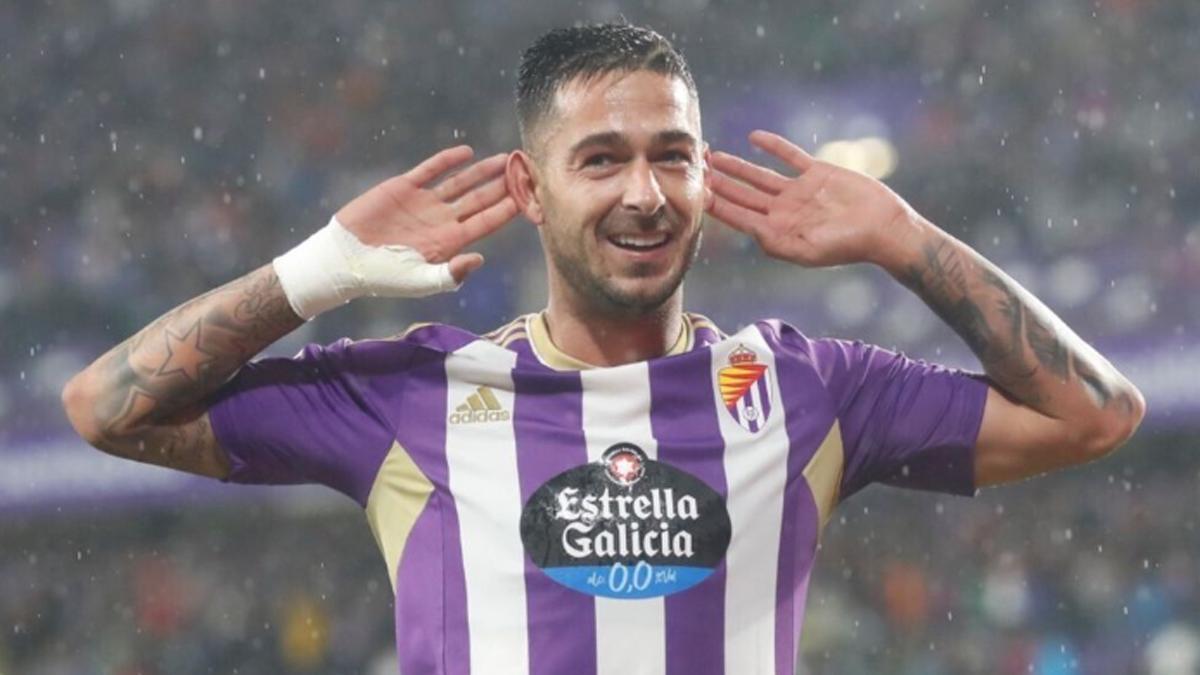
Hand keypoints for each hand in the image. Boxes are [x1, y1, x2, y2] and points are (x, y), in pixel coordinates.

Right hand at [274, 146, 519, 318]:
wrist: (345, 260)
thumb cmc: (383, 277)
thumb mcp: (419, 281)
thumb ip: (450, 274)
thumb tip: (480, 260)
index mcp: (449, 242)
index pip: (485, 223)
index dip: (506, 210)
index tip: (527, 198)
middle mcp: (441, 221)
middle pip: (479, 200)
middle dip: (502, 187)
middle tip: (525, 172)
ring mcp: (424, 203)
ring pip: (460, 183)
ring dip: (482, 172)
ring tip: (504, 159)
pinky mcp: (403, 188)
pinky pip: (430, 170)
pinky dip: (447, 161)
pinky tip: (466, 152)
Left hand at [708, 130, 919, 268]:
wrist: (884, 228)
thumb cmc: (848, 246)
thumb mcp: (808, 251)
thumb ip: (776, 242)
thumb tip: (749, 231)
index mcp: (777, 231)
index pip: (738, 216)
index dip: (716, 204)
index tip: (694, 192)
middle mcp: (783, 211)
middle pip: (743, 195)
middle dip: (718, 183)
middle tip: (694, 169)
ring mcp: (798, 192)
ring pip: (760, 176)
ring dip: (737, 166)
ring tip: (714, 156)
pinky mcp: (816, 174)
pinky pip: (789, 156)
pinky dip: (773, 146)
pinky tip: (754, 137)